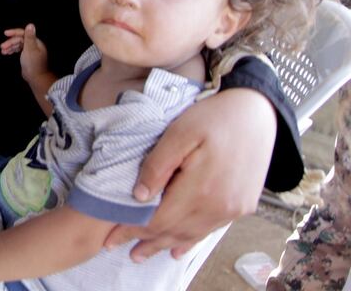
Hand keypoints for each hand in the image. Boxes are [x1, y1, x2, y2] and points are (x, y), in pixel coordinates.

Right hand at [2, 24, 48, 84]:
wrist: (36, 78)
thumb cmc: (33, 64)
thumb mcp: (30, 49)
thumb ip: (29, 37)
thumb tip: (30, 25)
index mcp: (35, 42)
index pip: (23, 34)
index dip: (14, 33)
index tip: (5, 33)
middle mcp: (33, 45)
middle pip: (19, 40)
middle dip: (10, 43)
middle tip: (2, 47)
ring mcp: (30, 51)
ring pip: (18, 45)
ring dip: (10, 47)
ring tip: (3, 51)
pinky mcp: (27, 57)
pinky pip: (18, 50)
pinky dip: (12, 51)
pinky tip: (7, 53)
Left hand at [104, 88, 276, 259]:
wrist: (257, 112)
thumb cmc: (214, 117)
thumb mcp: (179, 133)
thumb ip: (157, 166)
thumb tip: (139, 196)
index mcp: (200, 189)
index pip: (158, 220)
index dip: (132, 230)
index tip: (109, 237)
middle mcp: (219, 206)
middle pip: (174, 232)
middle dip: (144, 242)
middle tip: (117, 249)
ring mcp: (233, 209)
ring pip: (192, 235)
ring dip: (165, 245)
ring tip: (142, 254)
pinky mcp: (242, 206)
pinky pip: (210, 230)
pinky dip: (190, 241)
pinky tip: (178, 249)